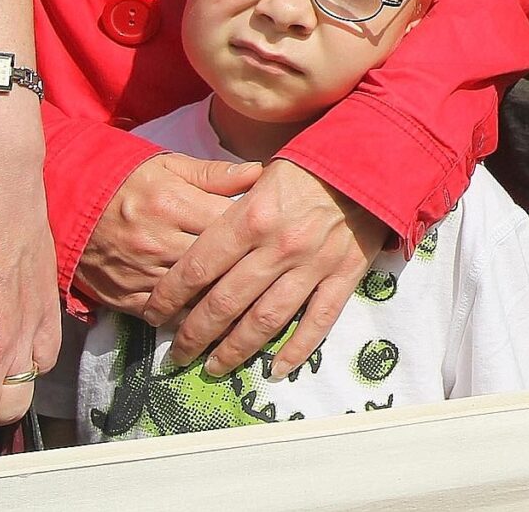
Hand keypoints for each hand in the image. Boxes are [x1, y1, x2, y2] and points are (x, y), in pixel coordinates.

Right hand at [76, 149, 261, 314]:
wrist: (67, 202)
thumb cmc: (127, 180)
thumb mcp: (170, 166)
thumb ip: (215, 174)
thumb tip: (260, 173)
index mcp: (174, 205)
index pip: (229, 226)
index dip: (256, 234)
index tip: (273, 237)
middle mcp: (157, 242)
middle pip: (215, 266)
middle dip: (245, 273)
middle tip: (271, 278)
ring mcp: (139, 273)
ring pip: (192, 297)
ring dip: (219, 302)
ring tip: (249, 306)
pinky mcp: (122, 296)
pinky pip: (162, 316)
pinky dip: (186, 318)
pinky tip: (208, 319)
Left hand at [142, 160, 386, 376]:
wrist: (374, 159)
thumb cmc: (312, 163)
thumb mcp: (261, 176)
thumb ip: (230, 210)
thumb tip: (195, 244)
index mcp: (252, 218)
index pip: (197, 268)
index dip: (169, 297)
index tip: (153, 314)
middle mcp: (279, 246)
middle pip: (224, 303)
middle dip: (194, 335)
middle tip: (177, 354)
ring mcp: (314, 264)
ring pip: (265, 320)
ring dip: (235, 350)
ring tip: (214, 367)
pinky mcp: (345, 274)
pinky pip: (319, 321)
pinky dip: (297, 349)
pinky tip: (277, 368)